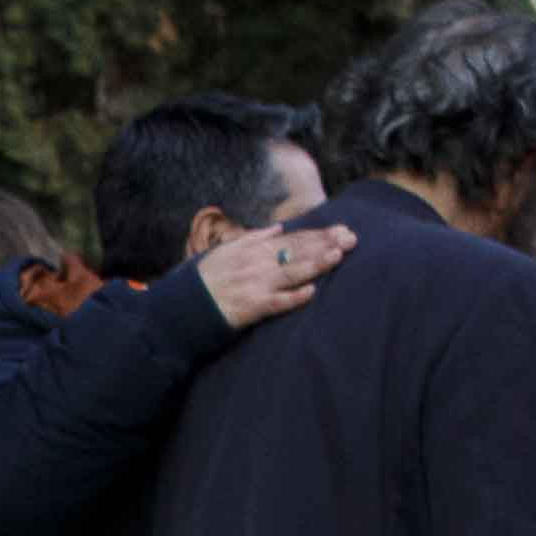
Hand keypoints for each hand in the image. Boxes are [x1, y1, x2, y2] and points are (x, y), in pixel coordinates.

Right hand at [194, 221, 356, 330]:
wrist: (184, 305)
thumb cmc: (207, 278)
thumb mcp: (226, 250)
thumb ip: (253, 238)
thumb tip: (277, 228)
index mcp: (254, 250)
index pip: (293, 240)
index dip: (318, 235)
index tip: (341, 230)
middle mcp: (257, 264)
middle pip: (297, 252)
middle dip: (325, 245)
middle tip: (351, 239)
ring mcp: (255, 285)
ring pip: (291, 272)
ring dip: (315, 264)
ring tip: (337, 256)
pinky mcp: (251, 307)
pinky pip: (275, 303)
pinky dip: (293, 298)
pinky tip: (311, 292)